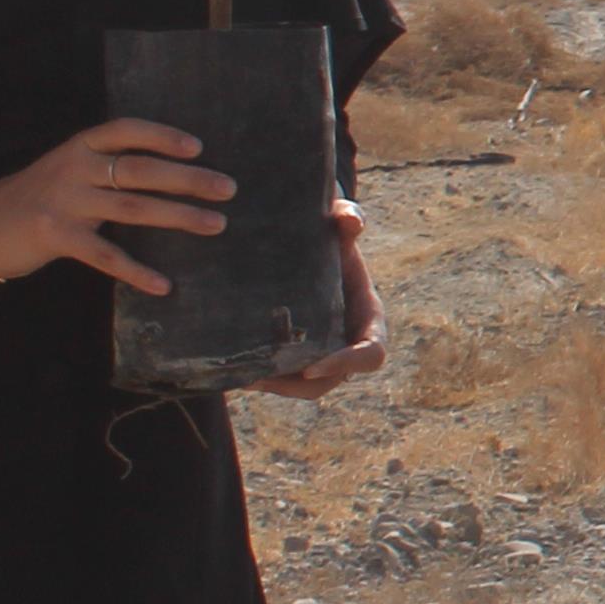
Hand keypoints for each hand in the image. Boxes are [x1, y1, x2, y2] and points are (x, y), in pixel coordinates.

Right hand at [0, 118, 229, 297]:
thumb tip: (172, 178)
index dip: (162, 136)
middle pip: (141, 170)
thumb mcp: (67, 172)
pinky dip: (138, 272)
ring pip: (133, 208)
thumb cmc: (35, 199)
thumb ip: (106, 171)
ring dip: (180, 216)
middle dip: (189, 179)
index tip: (198, 147)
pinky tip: (163, 284)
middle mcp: (73, 168)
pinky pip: (105, 256)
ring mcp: (63, 202)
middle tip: (228, 189)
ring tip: (216, 224)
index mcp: (79, 147)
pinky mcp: (55, 236)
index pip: (125, 130)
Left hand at [258, 204, 386, 403]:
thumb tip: (350, 221)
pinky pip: (287, 377)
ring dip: (276, 386)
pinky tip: (232, 370)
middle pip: (334, 380)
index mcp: (367, 315)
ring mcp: (325, 349)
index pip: (372, 353)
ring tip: (240, 377)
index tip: (311, 368)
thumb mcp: (338, 222)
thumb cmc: (329, 232)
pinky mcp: (300, 352)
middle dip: (297, 385)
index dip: (346, 364)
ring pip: (307, 386)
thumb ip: (348, 217)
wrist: (308, 243)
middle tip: (260, 378)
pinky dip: (263, 378)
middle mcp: (349, 339)